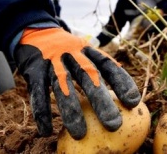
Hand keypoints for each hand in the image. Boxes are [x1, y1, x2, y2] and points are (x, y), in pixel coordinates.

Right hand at [14, 27, 140, 139]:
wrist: (32, 31)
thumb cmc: (64, 49)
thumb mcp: (82, 50)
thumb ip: (99, 66)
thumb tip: (124, 90)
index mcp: (86, 50)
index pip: (107, 65)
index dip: (121, 82)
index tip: (133, 103)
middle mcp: (71, 54)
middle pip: (88, 77)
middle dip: (101, 101)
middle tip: (114, 125)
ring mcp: (52, 61)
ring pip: (63, 87)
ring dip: (71, 111)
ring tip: (80, 134)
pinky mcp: (33, 70)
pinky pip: (38, 92)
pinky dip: (42, 112)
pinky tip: (46, 131)